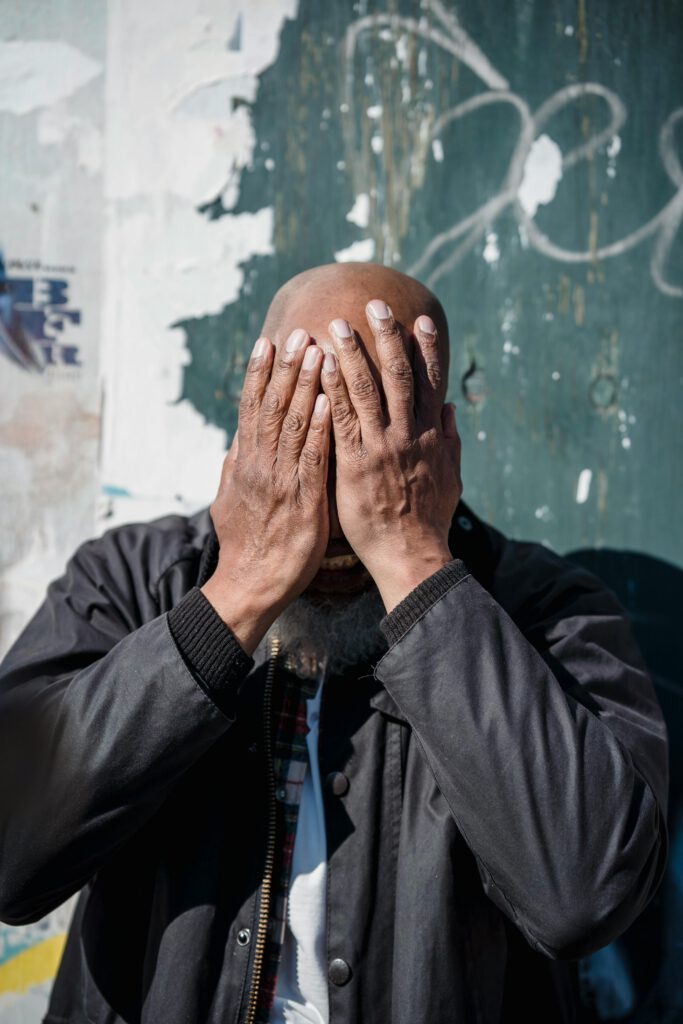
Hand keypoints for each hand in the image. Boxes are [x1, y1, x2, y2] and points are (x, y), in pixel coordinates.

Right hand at [201, 330, 330, 652]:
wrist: (250, 585)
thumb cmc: (246, 544)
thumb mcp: (230, 501)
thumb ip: (235, 467)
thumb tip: (237, 439)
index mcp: (245, 463)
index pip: (251, 408)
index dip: (259, 373)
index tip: (269, 341)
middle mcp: (259, 465)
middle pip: (271, 406)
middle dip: (286, 368)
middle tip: (300, 332)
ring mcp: (280, 482)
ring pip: (291, 425)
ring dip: (305, 386)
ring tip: (317, 352)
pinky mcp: (302, 502)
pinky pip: (311, 459)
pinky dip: (317, 429)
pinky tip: (326, 403)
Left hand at [320, 302, 461, 612]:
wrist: (411, 556)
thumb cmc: (429, 521)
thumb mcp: (450, 479)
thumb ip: (449, 443)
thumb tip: (449, 412)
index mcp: (430, 436)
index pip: (430, 382)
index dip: (426, 348)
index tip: (421, 319)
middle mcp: (407, 435)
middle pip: (398, 375)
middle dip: (388, 337)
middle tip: (375, 305)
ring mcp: (380, 448)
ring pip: (367, 391)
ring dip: (353, 355)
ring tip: (338, 325)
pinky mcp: (354, 465)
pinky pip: (341, 421)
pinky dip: (331, 391)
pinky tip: (319, 368)